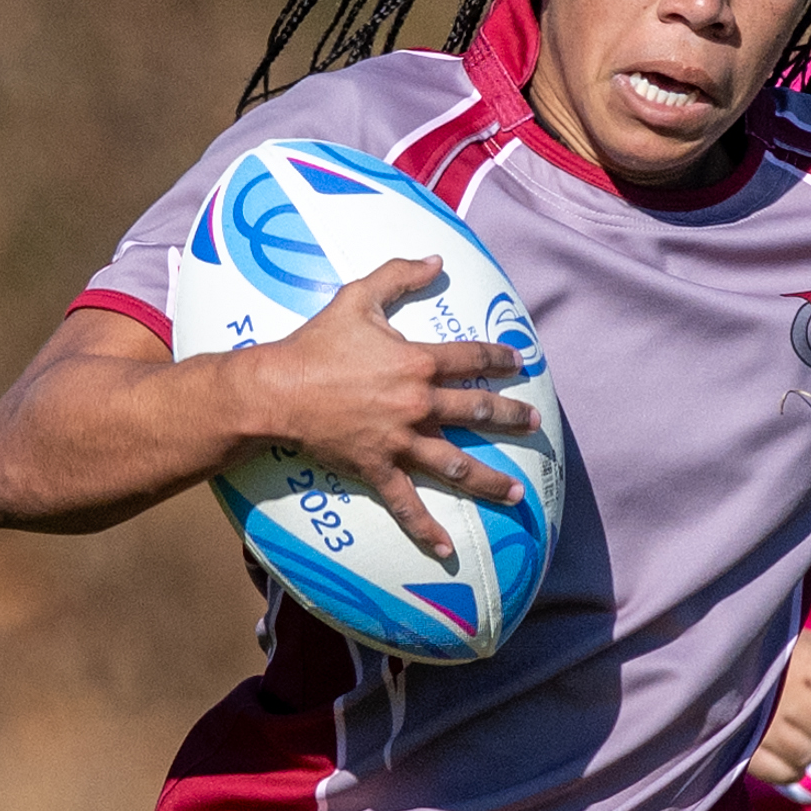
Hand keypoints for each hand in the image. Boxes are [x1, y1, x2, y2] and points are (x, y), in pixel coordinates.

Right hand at [226, 258, 536, 566]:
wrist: (277, 389)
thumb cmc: (315, 343)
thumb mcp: (357, 298)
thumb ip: (399, 275)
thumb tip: (436, 259)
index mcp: (417, 362)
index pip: (472, 360)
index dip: (500, 360)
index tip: (520, 364)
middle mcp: (417, 404)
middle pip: (476, 412)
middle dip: (510, 418)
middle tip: (534, 424)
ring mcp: (400, 441)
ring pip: (456, 466)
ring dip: (490, 481)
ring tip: (516, 492)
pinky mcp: (377, 468)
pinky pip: (406, 505)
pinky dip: (426, 530)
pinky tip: (447, 551)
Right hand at [747, 631, 810, 786]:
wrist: (705, 659)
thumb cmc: (770, 652)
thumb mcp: (809, 644)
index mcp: (803, 657)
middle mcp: (783, 692)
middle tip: (804, 709)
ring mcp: (762, 725)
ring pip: (810, 754)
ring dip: (806, 745)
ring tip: (786, 727)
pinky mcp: (744, 751)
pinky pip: (787, 774)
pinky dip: (788, 767)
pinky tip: (777, 748)